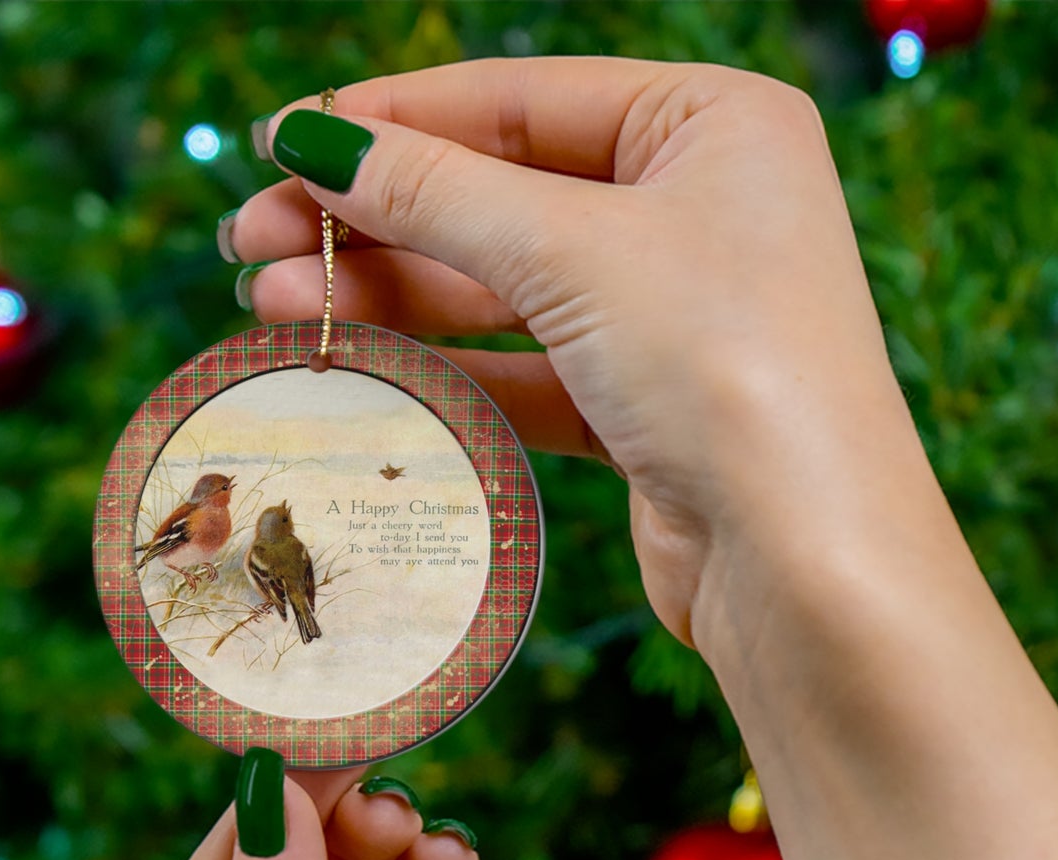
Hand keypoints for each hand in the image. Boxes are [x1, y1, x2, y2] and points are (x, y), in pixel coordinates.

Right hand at [227, 60, 1057, 859]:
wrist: (806, 562)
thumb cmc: (726, 368)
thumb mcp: (573, 253)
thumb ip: (437, 193)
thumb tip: (312, 142)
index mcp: (713, 126)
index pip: (522, 99)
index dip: (394, 121)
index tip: (283, 146)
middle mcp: (700, 210)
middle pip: (503, 195)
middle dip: (376, 219)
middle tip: (252, 242)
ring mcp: (674, 315)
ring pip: (506, 288)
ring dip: (394, 294)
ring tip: (276, 302)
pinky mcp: (648, 408)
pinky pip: (528, 367)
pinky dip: (448, 366)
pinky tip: (359, 363)